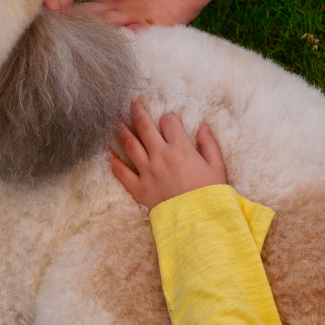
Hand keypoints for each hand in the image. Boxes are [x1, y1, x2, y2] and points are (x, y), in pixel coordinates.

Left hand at [111, 101, 226, 209]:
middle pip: (144, 127)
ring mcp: (147, 171)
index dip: (168, 118)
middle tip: (131, 103)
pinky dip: (113, 161)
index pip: (169, 122)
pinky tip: (108, 152)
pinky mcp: (139, 188)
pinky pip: (121, 172)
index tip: (167, 119)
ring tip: (116, 120)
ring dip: (121, 130)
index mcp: (181, 148)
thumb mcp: (217, 167)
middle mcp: (161, 155)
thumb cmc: (210, 195)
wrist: (198, 221)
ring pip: (129, 144)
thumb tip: (203, 127)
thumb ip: (209, 145)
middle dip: (137, 112)